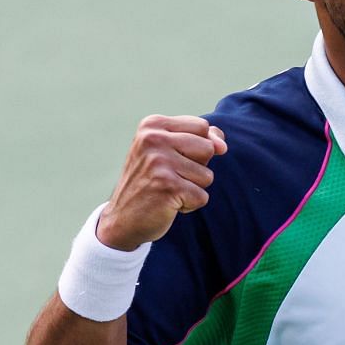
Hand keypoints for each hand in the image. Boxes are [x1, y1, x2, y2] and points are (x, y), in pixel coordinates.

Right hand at [96, 115, 227, 249]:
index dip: (198, 148)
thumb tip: (222, 144)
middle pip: (208, 148)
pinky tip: (168, 204)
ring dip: (193, 189)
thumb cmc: (150, 182)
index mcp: (153, 125)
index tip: (174, 159)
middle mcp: (153, 139)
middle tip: (170, 177)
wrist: (122, 219)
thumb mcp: (169, 152)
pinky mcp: (168, 187)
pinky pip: (202, 197)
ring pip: (207, 175)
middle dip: (197, 168)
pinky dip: (189, 205)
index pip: (202, 127)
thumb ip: (199, 139)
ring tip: (168, 191)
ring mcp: (159, 163)